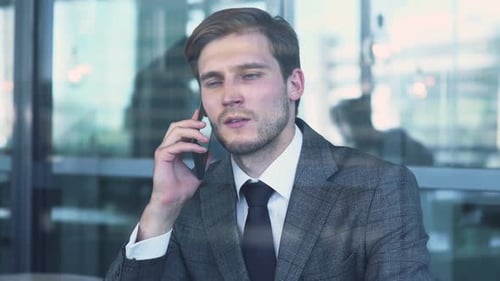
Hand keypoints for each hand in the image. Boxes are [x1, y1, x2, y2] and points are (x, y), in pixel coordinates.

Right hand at [137, 110, 208, 239]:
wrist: (173, 202)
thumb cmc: (181, 190)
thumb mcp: (198, 173)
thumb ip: (204, 162)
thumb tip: (211, 153)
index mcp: (173, 149)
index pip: (181, 129)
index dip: (190, 120)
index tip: (202, 115)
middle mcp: (167, 148)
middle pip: (176, 126)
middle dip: (191, 122)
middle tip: (205, 124)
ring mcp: (163, 151)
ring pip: (175, 131)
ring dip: (192, 131)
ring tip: (205, 137)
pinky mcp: (161, 157)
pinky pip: (177, 145)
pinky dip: (190, 146)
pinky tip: (201, 150)